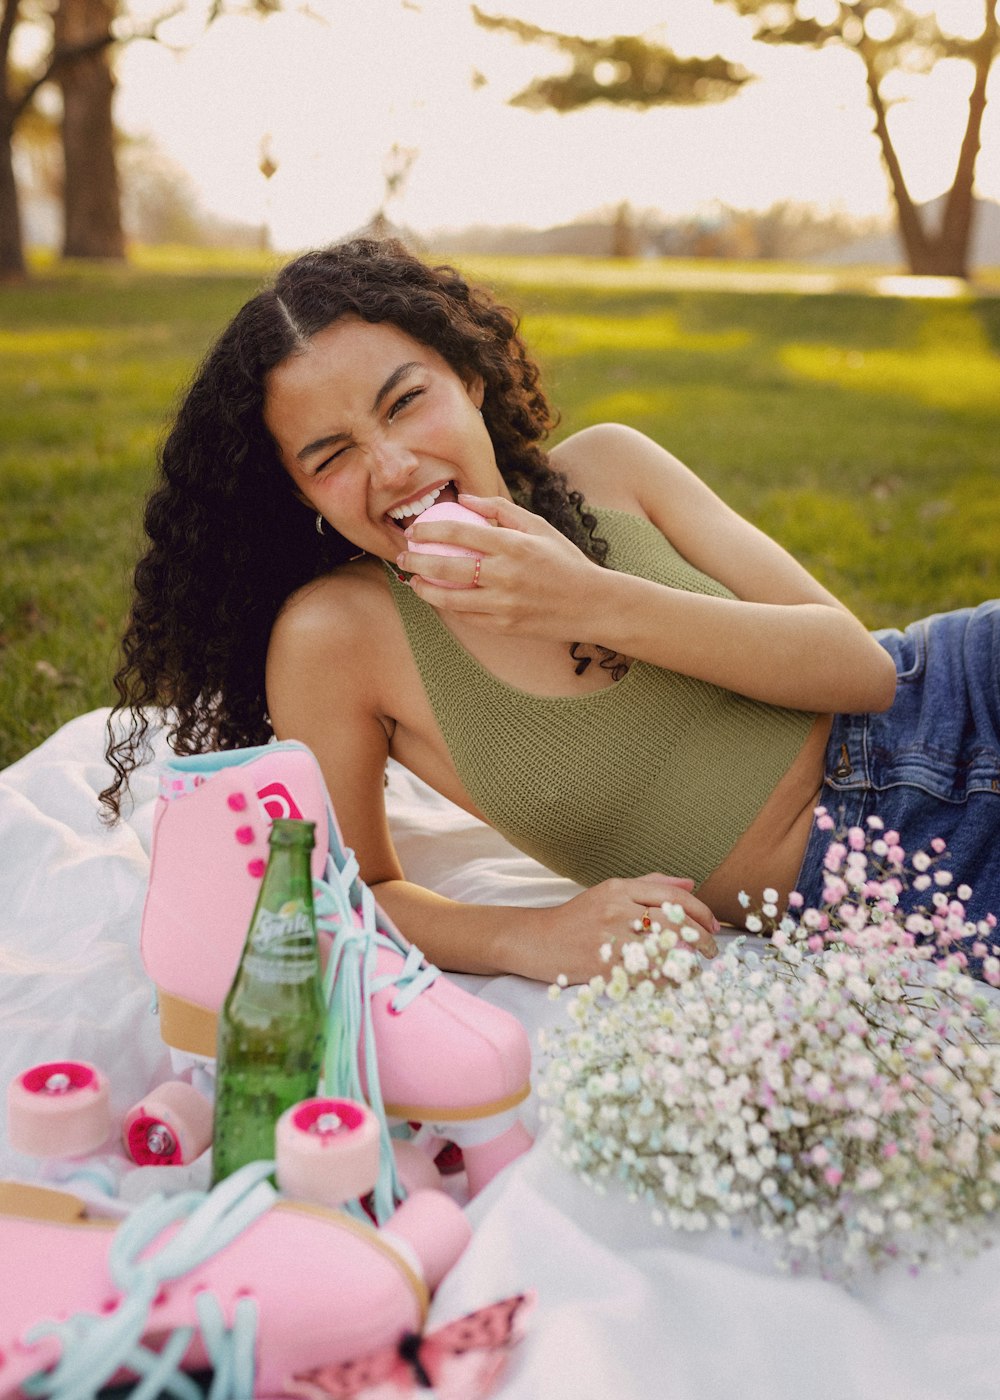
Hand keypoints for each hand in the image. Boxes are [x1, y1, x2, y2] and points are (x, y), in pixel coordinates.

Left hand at [398, 494, 603, 638]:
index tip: (414, 530)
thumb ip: (500, 509)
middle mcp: (506, 575)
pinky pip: (467, 617)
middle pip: (447, 567)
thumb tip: (464, 497)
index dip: (430, 529)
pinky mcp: (505, 627)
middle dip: (417, 561)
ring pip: (451, 599)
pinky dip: (448, 607)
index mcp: (514, 545)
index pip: (460, 532)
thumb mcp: (539, 526)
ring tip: (413, 582)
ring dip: (425, 589)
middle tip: (403, 556)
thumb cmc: (564, 560)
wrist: (592, 604)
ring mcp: (504, 604)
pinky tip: (438, 599)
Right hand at [532, 875, 719, 985]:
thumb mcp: (609, 892)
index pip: (672, 897)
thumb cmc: (576, 918)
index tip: (713, 927)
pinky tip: (671, 982)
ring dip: (687, 963)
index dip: (701, 912)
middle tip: (711, 951)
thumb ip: (649, 885)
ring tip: (695, 969)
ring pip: (663, 952)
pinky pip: (645, 976)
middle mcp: (616, 909)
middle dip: (701, 939)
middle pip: (673, 923)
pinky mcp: (601, 966)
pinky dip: (664, 981)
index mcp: (619, 888)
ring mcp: (608, 938)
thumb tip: (690, 885)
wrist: (535, 940)